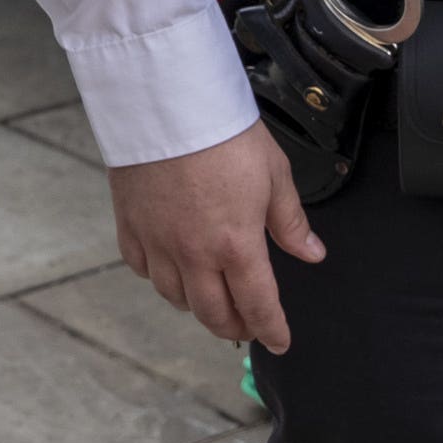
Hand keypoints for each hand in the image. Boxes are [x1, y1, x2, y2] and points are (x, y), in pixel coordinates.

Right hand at [108, 126, 323, 352]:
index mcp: (236, 245)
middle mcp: (194, 254)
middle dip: (234, 327)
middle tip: (246, 324)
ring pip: (174, 298)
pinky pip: (142, 269)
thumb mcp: (274, 174)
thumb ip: (290, 222)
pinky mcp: (130, 225)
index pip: (257, 305)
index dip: (271, 330)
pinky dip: (159, 277)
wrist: (166, 101)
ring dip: (197, 305)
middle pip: (212, 314)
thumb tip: (312, 253)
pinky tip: (171, 268)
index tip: (279, 341)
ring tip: (211, 297)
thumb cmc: (224, 133)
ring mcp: (157, 242)